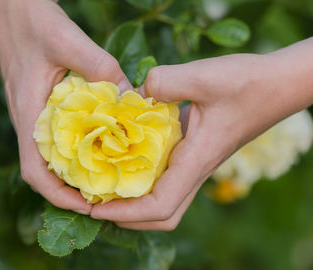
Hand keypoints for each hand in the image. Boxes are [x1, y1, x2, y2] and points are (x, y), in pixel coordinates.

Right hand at [0, 0, 131, 213]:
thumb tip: (129, 96)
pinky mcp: (43, 105)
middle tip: (106, 195)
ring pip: (53, 155)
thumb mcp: (67, 41)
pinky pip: (58, 136)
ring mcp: (36, 114)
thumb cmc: (32, 22)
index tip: (85, 205)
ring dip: (75, 171)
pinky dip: (77, 148)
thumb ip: (99, 67)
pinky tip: (100, 144)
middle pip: (46, 170)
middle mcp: (30, 121)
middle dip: (72, 189)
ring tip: (106, 178)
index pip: (34, 170)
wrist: (13, 7)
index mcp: (28, 113)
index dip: (57, 194)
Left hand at [91, 39, 312, 229]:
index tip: (95, 207)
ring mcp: (197, 163)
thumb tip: (132, 94)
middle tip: (95, 201)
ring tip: (105, 186)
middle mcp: (196, 169)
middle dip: (126, 216)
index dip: (125, 212)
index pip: (159, 205)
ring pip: (165, 200)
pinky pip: (168, 179)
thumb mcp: (204, 76)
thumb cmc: (248, 83)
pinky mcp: (196, 153)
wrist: (276, 85)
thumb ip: (165, 82)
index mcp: (196, 161)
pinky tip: (127, 159)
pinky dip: (145, 180)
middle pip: (161, 215)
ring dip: (135, 202)